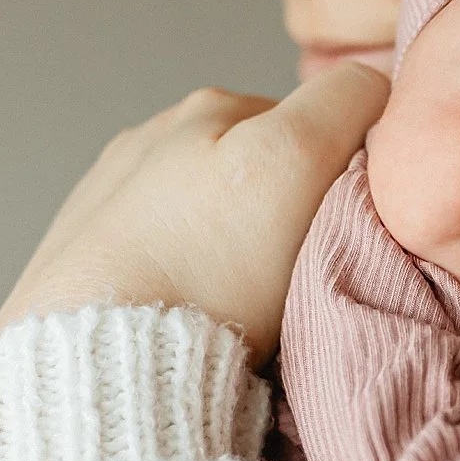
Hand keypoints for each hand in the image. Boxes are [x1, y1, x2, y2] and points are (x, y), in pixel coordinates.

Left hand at [0, 63, 390, 363]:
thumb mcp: (294, 161)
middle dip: (289, 200)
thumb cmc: (207, 276)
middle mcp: (153, 136)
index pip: (322, 114)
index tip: (348, 221)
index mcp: (209, 106)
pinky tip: (189, 308)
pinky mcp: (83, 258)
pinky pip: (164, 250)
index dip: (349, 165)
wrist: (102, 372)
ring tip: (242, 298)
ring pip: (214, 206)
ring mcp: (112, 197)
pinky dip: (186, 268)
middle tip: (300, 266)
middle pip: (265, 161)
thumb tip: (376, 88)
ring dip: (236, 237)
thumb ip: (347, 99)